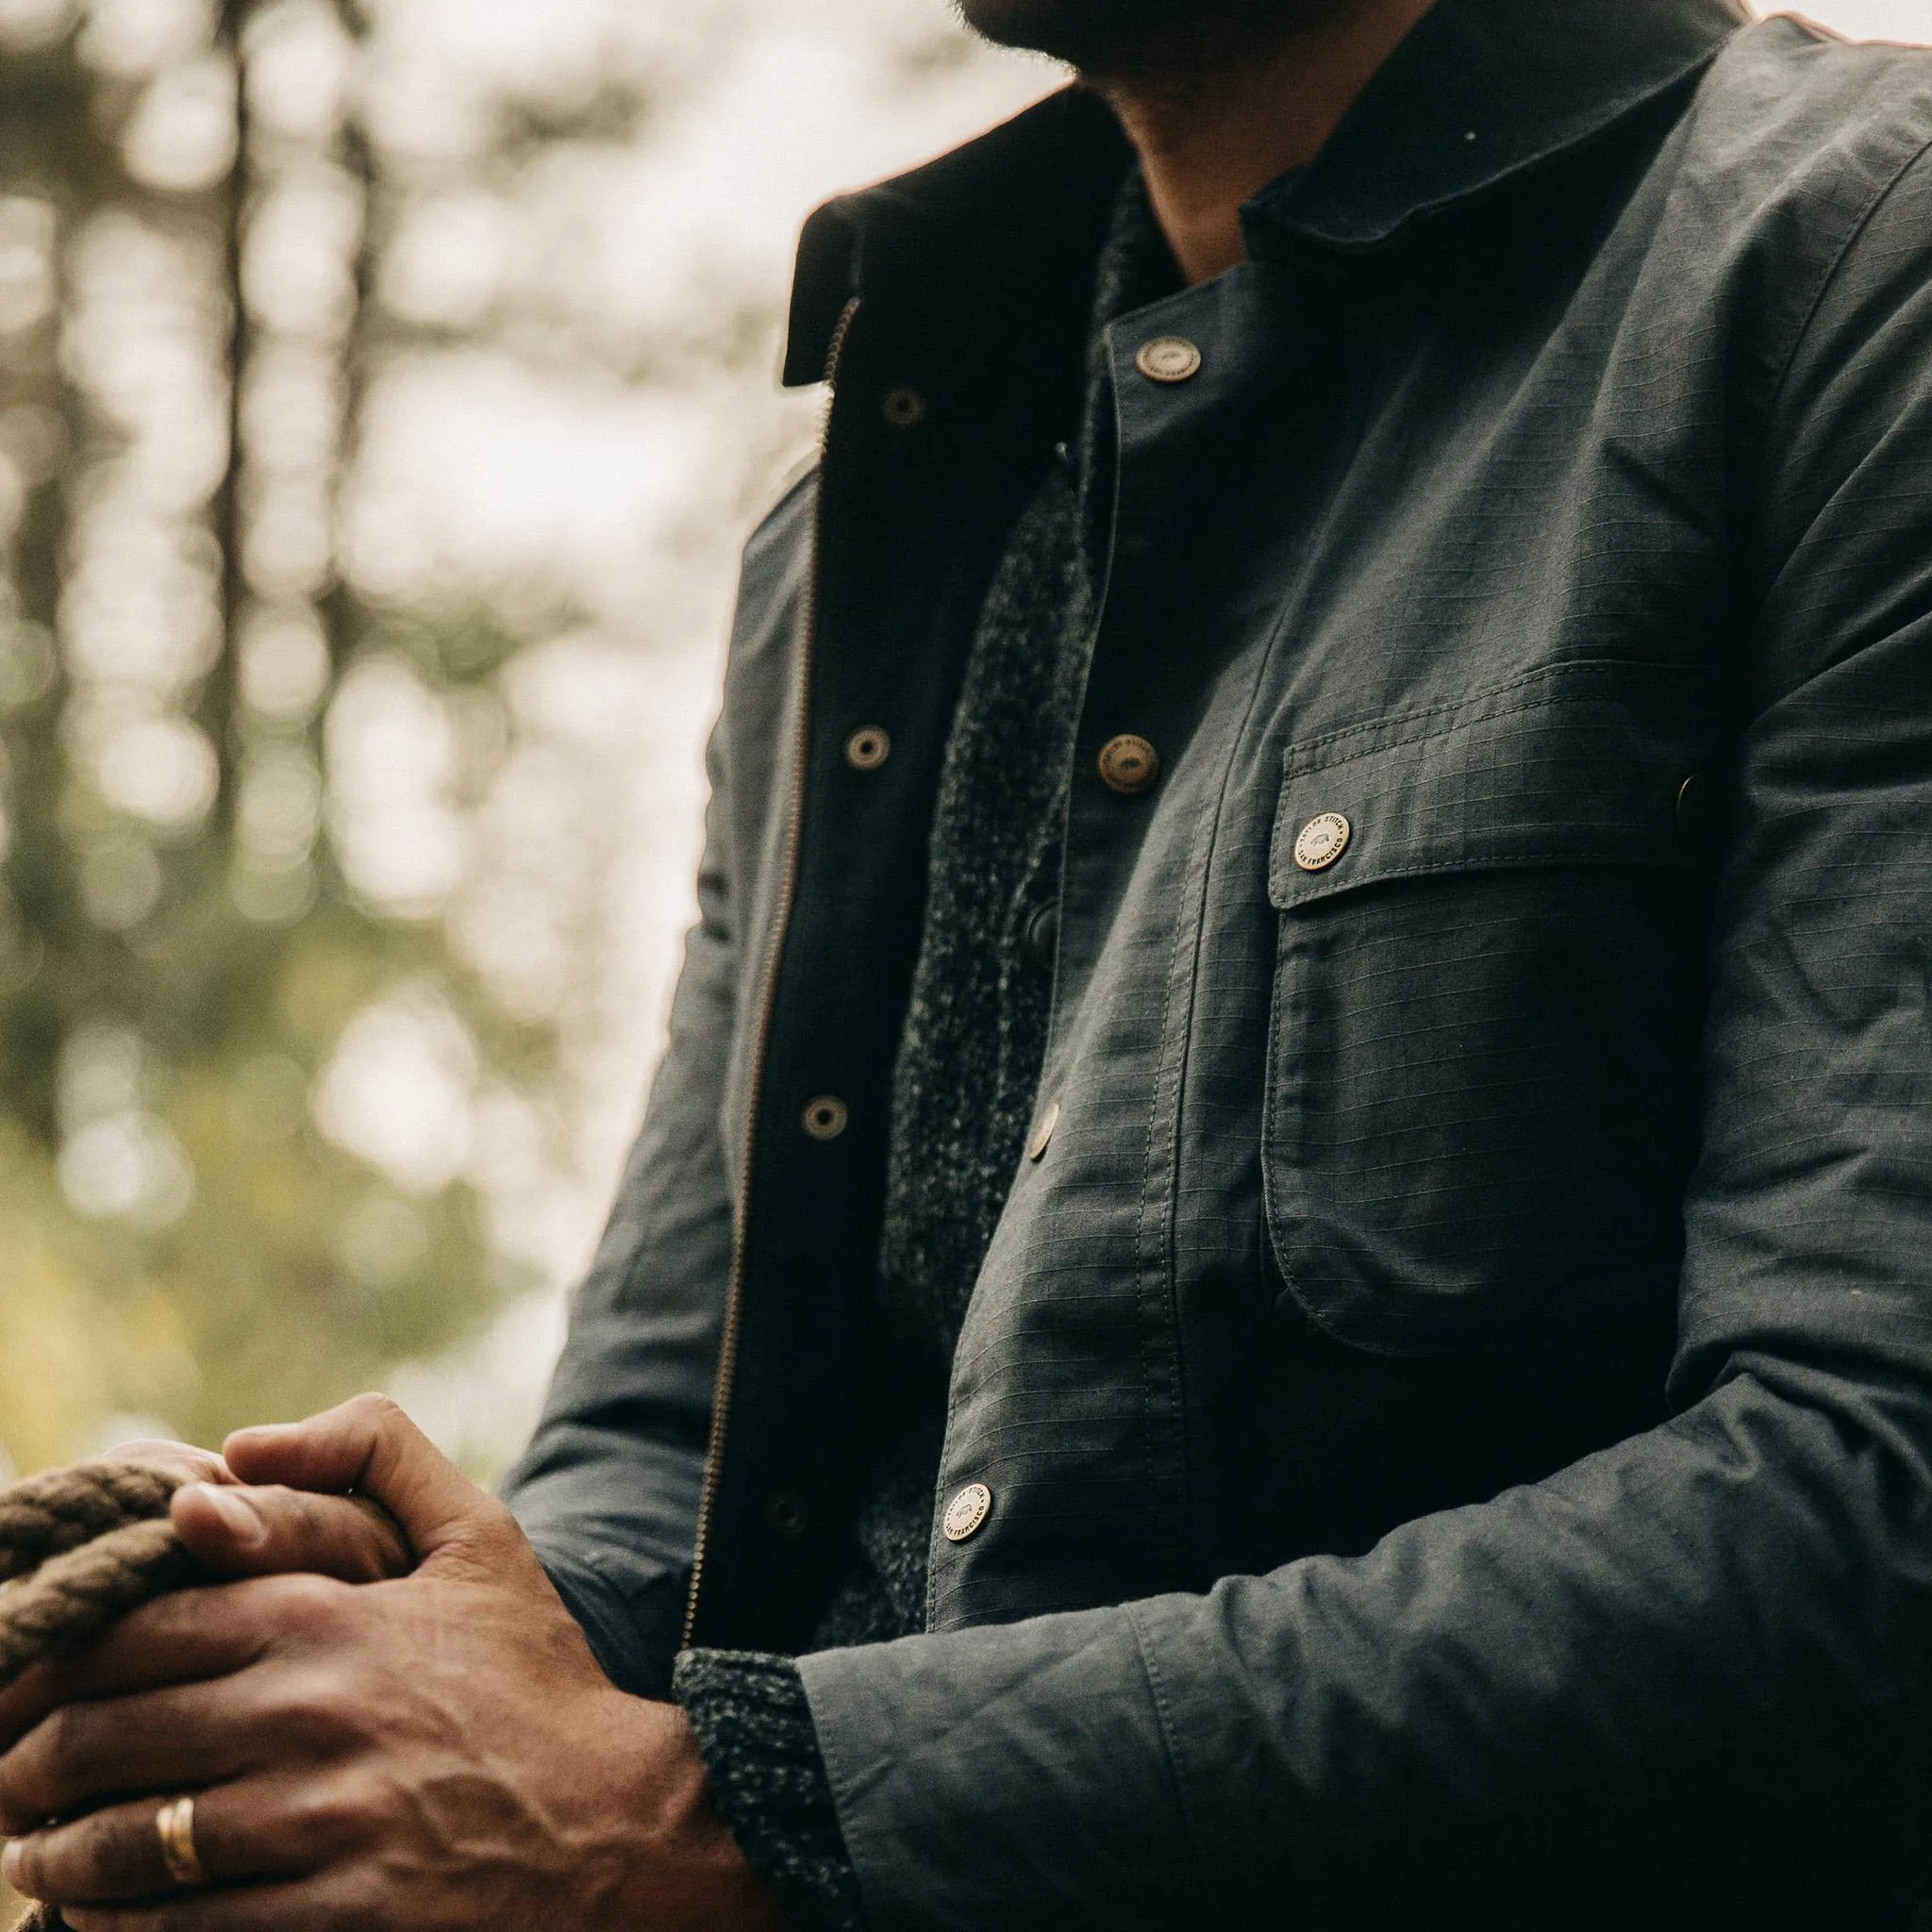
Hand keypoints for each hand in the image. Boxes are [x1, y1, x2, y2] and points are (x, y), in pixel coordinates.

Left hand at [0, 1396, 784, 1931]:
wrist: (621, 1826)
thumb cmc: (536, 1678)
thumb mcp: (483, 1537)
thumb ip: (378, 1455)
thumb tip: (243, 1445)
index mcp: (328, 1615)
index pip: (138, 1629)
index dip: (55, 1658)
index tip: (24, 1683)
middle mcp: (311, 1713)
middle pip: (111, 1735)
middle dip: (33, 1761)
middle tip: (6, 1777)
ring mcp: (321, 1823)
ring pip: (131, 1841)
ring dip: (59, 1852)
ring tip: (35, 1854)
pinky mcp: (336, 1917)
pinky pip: (183, 1928)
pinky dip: (120, 1925)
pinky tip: (101, 1916)